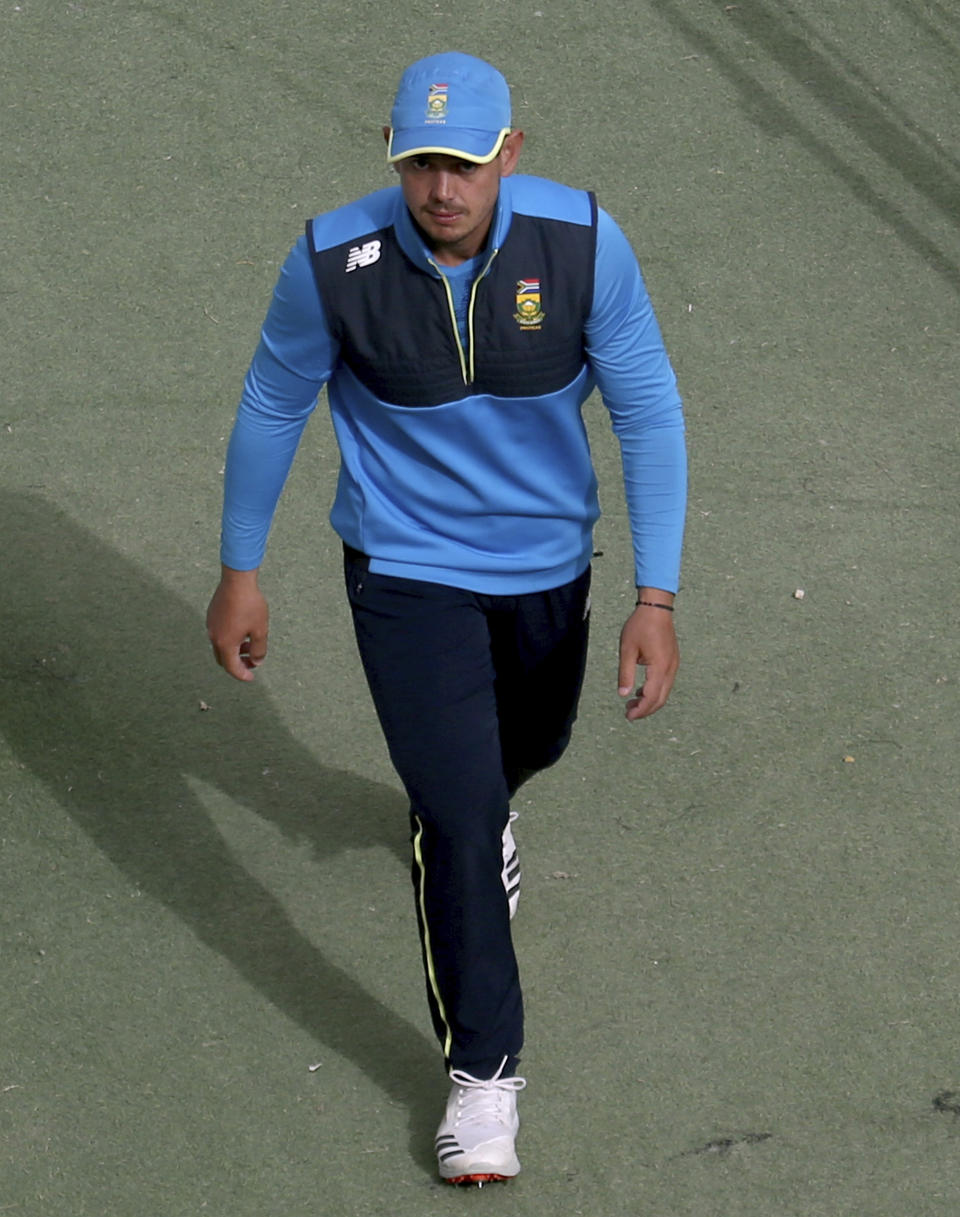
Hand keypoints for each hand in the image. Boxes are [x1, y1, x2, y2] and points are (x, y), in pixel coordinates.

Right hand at [206, 567, 268, 681]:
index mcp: (225, 644)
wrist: (237, 580)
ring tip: (250, 644)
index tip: (251, 677)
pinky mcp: (211, 616)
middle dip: (238, 663)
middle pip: (224, 659)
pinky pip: (219, 634)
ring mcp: (211, 626)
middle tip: (252, 661)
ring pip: (221, 646)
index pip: (232, 667)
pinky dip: (229, 639)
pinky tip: (242, 631)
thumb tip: (257, 661)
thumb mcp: (260, 630)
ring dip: (234, 650)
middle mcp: (214, 637)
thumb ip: (259, 649)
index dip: (242, 675)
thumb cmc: (250, 605)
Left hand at [617, 593, 678, 720]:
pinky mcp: (672, 661)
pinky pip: (665, 683)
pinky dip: (655, 691)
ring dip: (650, 701)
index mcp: (659, 667)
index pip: (651, 697)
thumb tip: (623, 694)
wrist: (656, 608)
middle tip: (628, 713)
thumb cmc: (640, 626)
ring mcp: (673, 665)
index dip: (640, 710)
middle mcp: (670, 669)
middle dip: (645, 709)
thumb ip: (625, 673)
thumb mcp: (627, 650)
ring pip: (664, 692)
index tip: (628, 716)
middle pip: (661, 699)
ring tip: (632, 703)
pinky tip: (641, 690)